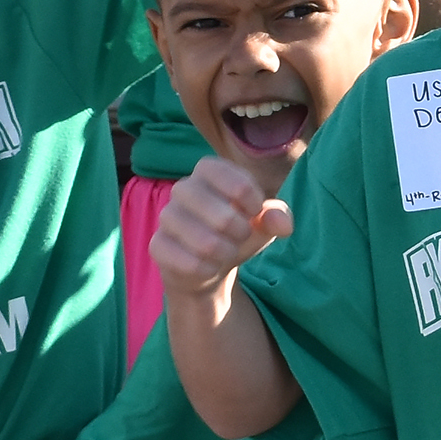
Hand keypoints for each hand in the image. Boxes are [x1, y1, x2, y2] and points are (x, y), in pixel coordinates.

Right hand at [150, 156, 296, 293]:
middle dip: (241, 234)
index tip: (254, 213)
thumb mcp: (262, 221)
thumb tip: (283, 224)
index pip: (240, 184)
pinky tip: (208, 266)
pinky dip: (208, 269)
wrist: (206, 263)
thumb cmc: (236, 231)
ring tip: (225, 251)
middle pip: (224, 217)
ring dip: (226, 253)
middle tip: (239, 236)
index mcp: (208, 170)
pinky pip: (190, 263)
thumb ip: (276, 216)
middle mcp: (183, 188)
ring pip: (206, 243)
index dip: (255, 205)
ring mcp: (166, 216)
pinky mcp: (157, 245)